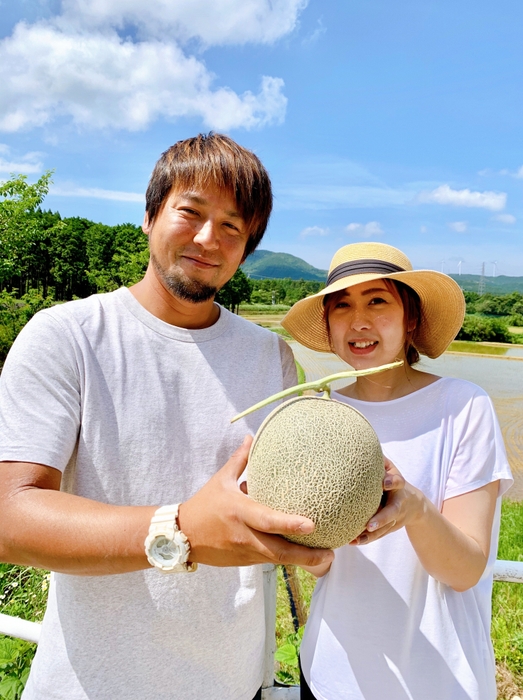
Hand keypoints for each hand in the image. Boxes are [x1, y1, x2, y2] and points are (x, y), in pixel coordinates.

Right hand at [178, 435, 333, 568]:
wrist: (182, 536)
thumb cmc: (205, 504)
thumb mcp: (222, 480)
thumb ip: (240, 459)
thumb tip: (252, 436)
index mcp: (239, 511)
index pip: (268, 520)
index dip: (290, 524)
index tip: (312, 524)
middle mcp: (244, 535)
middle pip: (279, 551)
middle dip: (306, 556)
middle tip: (331, 553)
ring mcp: (245, 552)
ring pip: (277, 560)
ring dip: (301, 561)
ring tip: (327, 557)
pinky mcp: (245, 563)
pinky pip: (270, 561)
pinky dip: (287, 559)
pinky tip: (306, 557)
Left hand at [349, 457, 423, 545]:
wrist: (415, 505)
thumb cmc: (394, 482)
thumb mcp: (392, 470)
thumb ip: (381, 462)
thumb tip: (363, 446)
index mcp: (399, 486)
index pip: (397, 482)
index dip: (391, 481)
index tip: (384, 482)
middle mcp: (399, 504)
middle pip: (391, 513)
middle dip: (381, 519)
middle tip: (369, 524)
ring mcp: (395, 518)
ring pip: (383, 529)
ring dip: (370, 535)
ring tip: (355, 539)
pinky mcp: (389, 528)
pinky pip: (377, 536)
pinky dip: (365, 539)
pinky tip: (351, 542)